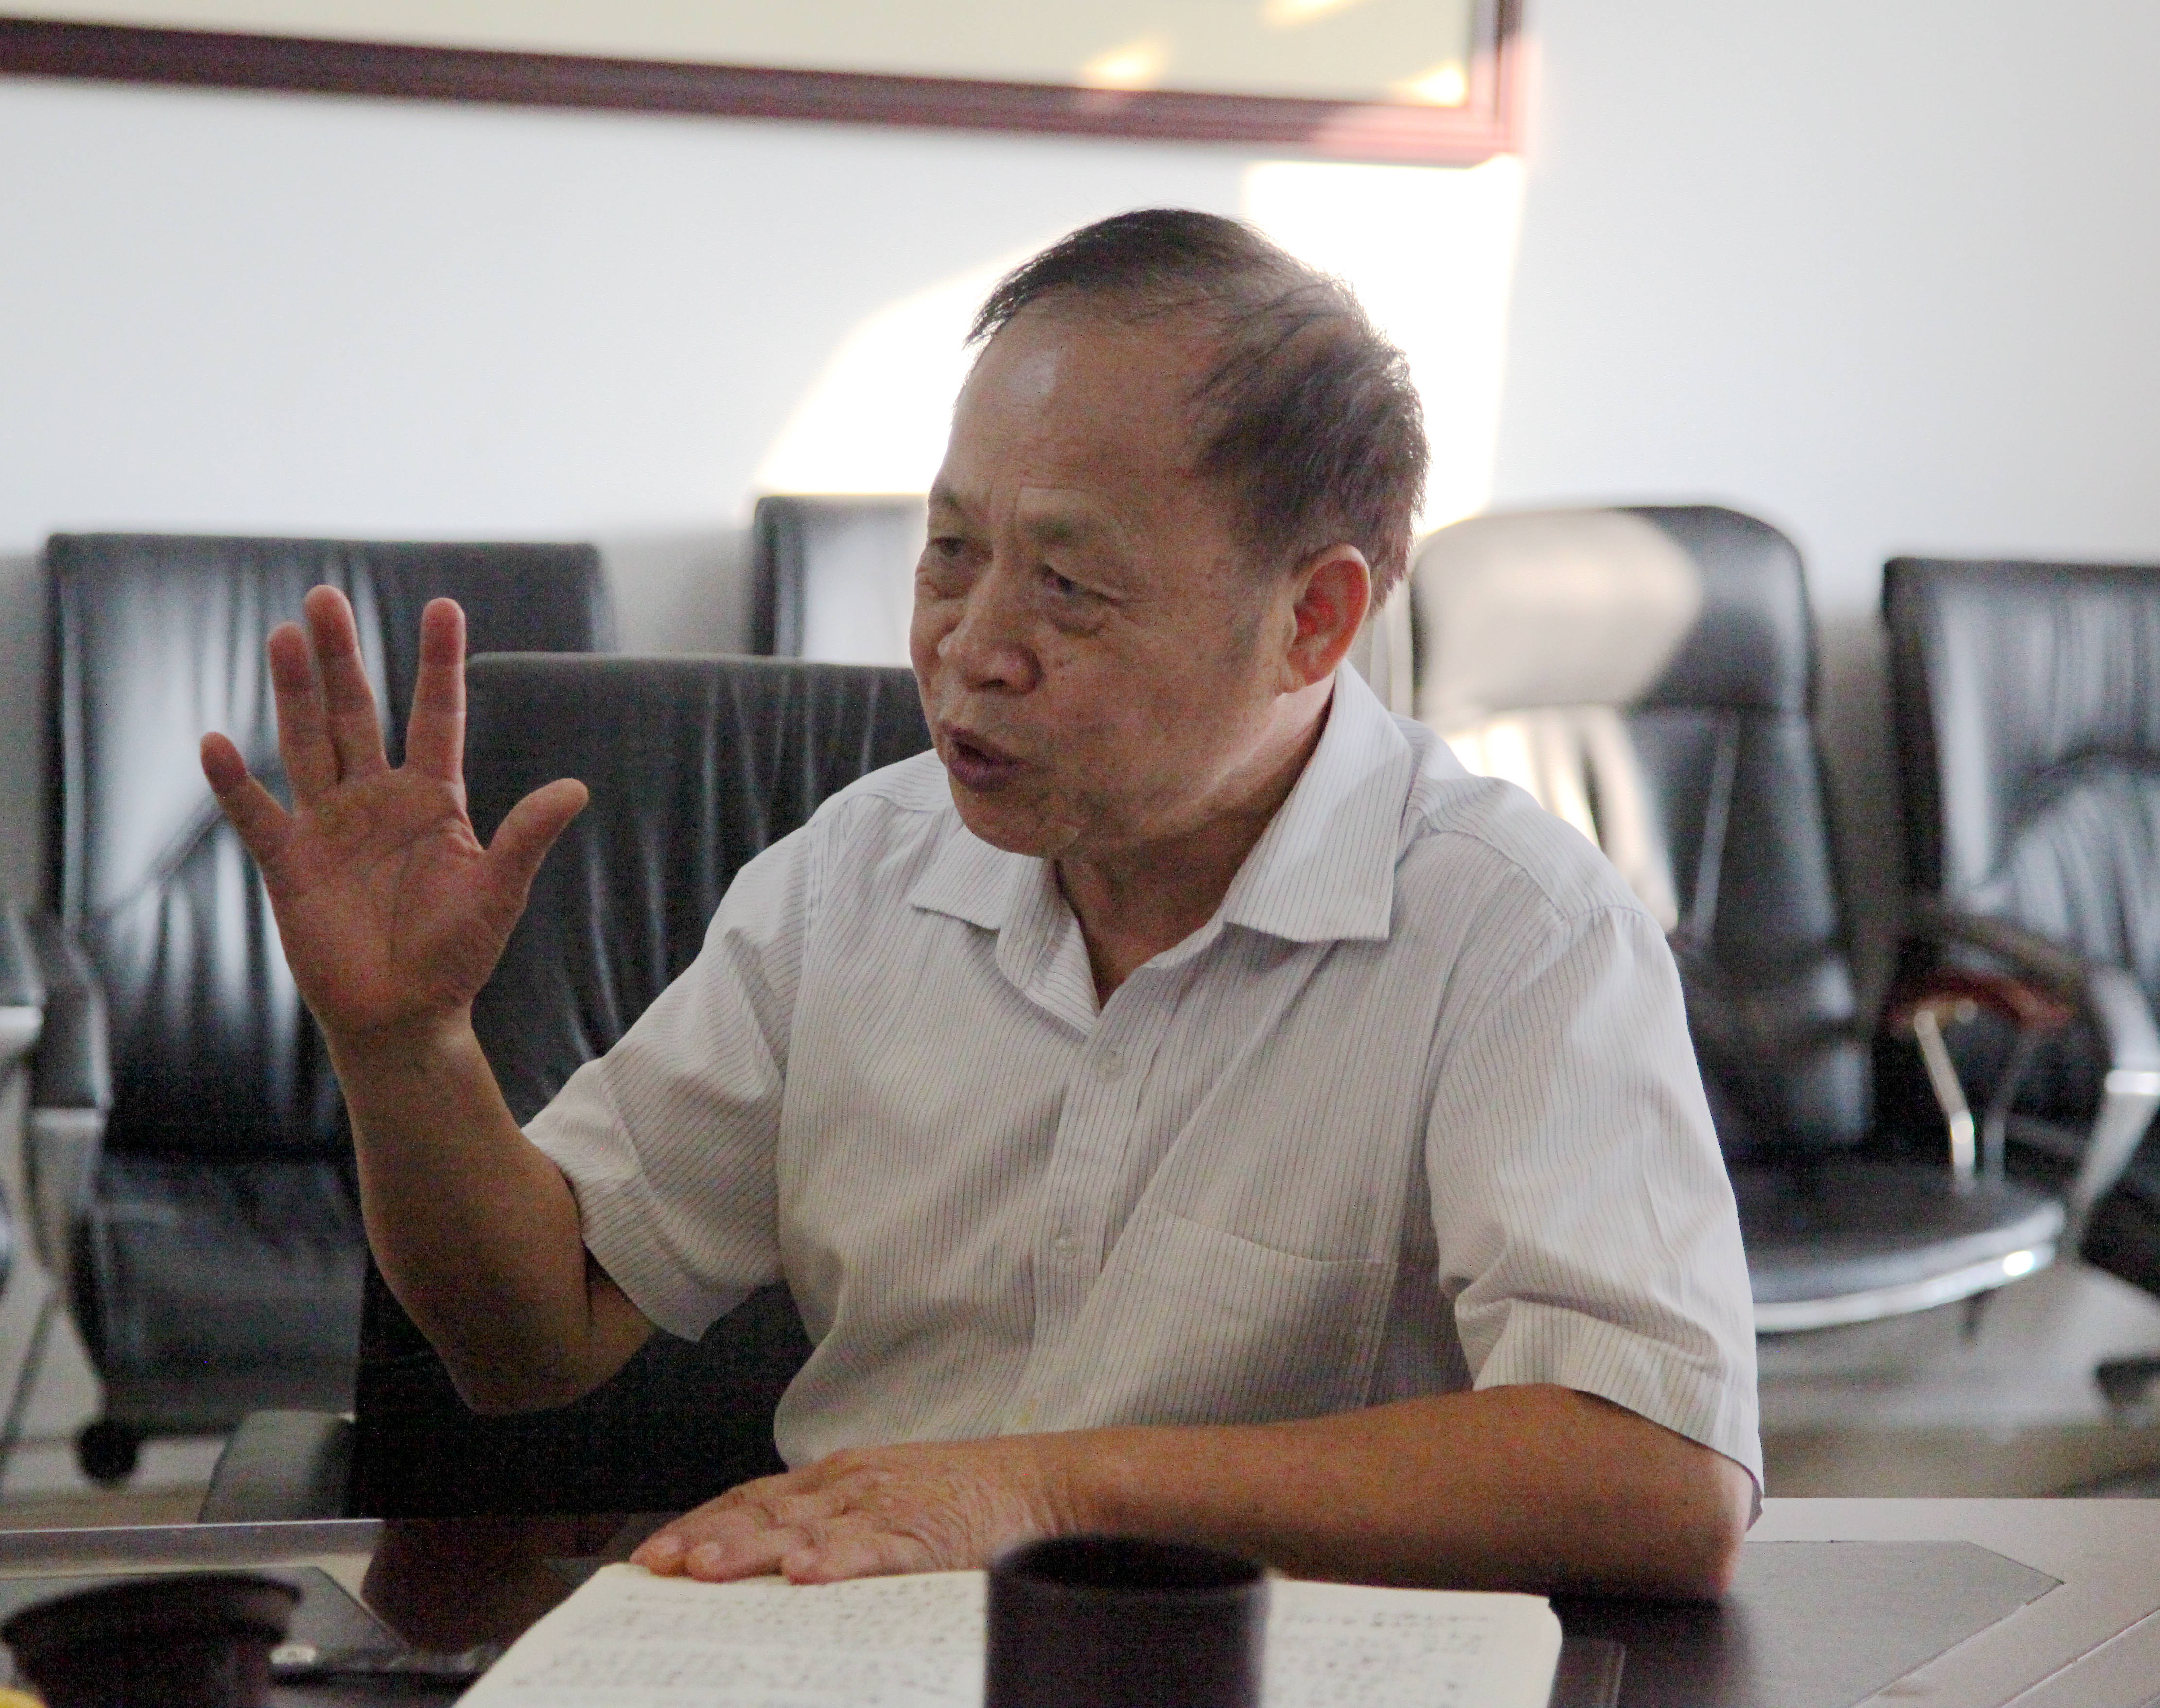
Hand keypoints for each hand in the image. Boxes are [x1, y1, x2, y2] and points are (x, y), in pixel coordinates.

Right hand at [200, 586, 587, 1048]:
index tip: (443, 607)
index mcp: (432, 797)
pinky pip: (257, 816)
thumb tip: (576, 789)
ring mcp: (329, 826)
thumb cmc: (457, 953)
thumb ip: (527, 837)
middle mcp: (376, 799)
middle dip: (343, 659)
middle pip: (356, 713)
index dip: (438, 664)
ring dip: (294, 694)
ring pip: (307, 744)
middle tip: (326, 597)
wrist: (407, 1014)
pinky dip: (235, 784)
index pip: (436, 715)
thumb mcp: (500, 890)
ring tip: (285, 637)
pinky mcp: (289, 864)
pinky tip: (217, 744)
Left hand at [630, 1435, 1085, 1583]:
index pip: (753, 1497)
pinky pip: (874, 1545)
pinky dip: (835, 1557)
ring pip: (804, 1526)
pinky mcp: (926, 1531)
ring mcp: (886, 1505)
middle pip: (762, 1509)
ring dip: (749, 1546)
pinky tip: (804, 1572)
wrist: (1044, 1485)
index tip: (653, 1554)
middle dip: (704, 1537)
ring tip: (705, 1569)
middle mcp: (850, 1485)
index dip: (701, 1523)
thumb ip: (833, 1527)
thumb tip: (773, 1567)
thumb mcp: (886, 1504)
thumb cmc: (966, 1502)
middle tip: (654, 1566)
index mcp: (838, 1479)